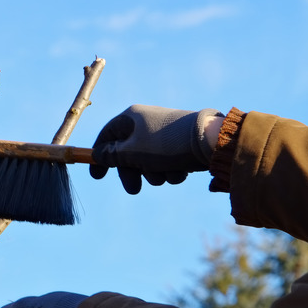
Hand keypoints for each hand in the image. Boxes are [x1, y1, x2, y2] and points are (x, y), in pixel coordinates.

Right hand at [90, 105, 222, 193]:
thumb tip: (98, 155)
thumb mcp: (132, 152)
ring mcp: (163, 133)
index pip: (106, 136)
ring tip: (167, 175)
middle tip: (135, 190)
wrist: (210, 141)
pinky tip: (181, 171)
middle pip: (128, 153)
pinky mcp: (180, 143)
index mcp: (131, 118)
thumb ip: (111, 156)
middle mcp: (146, 123)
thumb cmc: (166, 145)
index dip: (99, 157)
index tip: (97, 177)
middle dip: (133, 173)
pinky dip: (171, 170)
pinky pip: (167, 162)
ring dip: (155, 174)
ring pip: (149, 161)